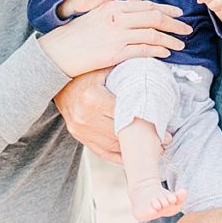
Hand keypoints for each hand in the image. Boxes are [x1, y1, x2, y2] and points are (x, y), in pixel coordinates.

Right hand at [39, 0, 191, 76]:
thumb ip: (120, 6)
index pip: (148, 6)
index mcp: (115, 7)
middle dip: (175, 24)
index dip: (167, 10)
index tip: (180, 13)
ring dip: (171, 39)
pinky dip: (158, 51)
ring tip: (181, 44)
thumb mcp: (99, 13)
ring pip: (152, 35)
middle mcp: (118, 19)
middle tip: (188, 29)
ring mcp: (117, 36)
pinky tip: (166, 53)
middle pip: (155, 18)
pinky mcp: (115, 53)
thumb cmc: (79, 33)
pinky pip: (143, 50)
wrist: (58, 52)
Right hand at [54, 67, 172, 163]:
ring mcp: (79, 129)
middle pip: (121, 135)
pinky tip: (133, 156)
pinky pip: (101, 151)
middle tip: (165, 142)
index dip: (148, 125)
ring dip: (133, 151)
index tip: (166, 133)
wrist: (56, 80)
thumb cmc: (87, 70)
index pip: (127, 116)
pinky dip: (118, 155)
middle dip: (145, 141)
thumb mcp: (106, 66)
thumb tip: (157, 73)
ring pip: (112, 146)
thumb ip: (128, 71)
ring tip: (154, 150)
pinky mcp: (78, 136)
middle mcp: (84, 117)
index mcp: (93, 98)